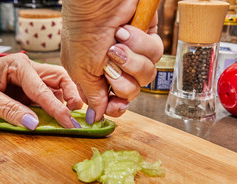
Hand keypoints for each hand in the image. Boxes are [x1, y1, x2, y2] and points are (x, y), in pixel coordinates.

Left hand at [0, 53, 83, 128]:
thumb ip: (8, 109)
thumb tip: (33, 124)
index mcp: (18, 65)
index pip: (42, 88)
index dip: (56, 107)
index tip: (69, 122)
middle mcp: (27, 70)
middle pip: (59, 79)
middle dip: (71, 95)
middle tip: (77, 114)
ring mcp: (28, 81)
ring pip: (56, 89)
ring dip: (65, 102)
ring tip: (70, 118)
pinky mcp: (26, 91)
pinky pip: (45, 98)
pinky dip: (54, 108)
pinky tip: (57, 118)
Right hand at [61, 0, 162, 122]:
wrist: (96, 1)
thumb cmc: (82, 31)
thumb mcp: (81, 70)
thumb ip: (92, 96)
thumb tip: (95, 119)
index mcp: (97, 78)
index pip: (113, 103)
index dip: (117, 106)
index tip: (116, 103)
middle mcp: (116, 69)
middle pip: (132, 92)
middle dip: (122, 78)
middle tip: (109, 61)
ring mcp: (133, 55)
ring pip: (146, 75)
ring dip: (132, 59)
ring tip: (117, 42)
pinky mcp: (146, 41)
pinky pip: (155, 54)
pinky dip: (140, 42)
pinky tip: (125, 31)